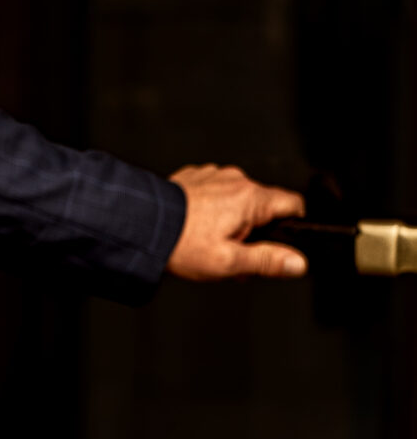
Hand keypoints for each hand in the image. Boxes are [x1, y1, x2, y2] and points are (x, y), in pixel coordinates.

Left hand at [165, 163, 306, 281]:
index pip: (294, 204)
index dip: (294, 226)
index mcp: (250, 198)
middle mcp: (234, 180)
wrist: (139, 226)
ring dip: (233, 221)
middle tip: (236, 255)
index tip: (283, 243)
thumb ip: (268, 261)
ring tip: (210, 244)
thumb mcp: (229, 262)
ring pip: (238, 200)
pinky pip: (216, 193)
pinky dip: (213, 210)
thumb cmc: (180, 244)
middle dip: (257, 231)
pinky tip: (197, 229)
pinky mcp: (195, 178)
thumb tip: (298, 262)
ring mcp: (213, 176)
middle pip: (264, 206)